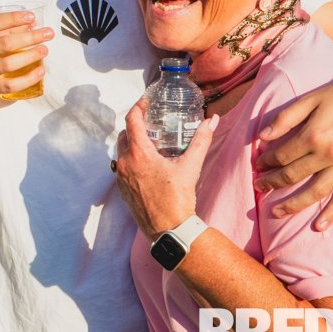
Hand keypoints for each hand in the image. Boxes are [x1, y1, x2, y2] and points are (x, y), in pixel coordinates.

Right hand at [0, 10, 52, 108]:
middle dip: (30, 37)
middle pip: (5, 43)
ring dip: (30, 56)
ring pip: (9, 64)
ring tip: (44, 50)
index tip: (31, 17)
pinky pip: (10, 85)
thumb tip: (26, 25)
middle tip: (48, 33)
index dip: (13, 18)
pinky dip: (27, 79)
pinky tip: (39, 72)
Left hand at [114, 101, 217, 239]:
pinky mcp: (121, 188)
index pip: (131, 120)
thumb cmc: (178, 198)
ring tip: (150, 143)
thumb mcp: (190, 167)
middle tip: (151, 123)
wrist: (168, 229)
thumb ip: (201, 140)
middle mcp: (124, 162)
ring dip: (132, 143)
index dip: (138, 107)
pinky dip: (130, 160)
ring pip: (121, 151)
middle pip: (124, 134)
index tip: (146, 102)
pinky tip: (146, 164)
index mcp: (138, 154)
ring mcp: (120, 176)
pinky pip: (121, 166)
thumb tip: (212, 120)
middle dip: (135, 126)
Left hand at [252, 66, 332, 228]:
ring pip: (315, 192)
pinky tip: (319, 226)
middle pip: (292, 175)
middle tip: (258, 187)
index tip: (257, 164)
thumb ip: (285, 118)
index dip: (266, 161)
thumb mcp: (310, 99)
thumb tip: (261, 136)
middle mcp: (329, 154)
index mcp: (313, 135)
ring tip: (275, 212)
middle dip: (271, 183)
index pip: (281, 156)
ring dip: (293, 204)